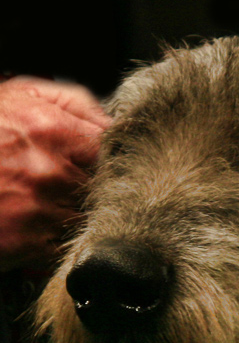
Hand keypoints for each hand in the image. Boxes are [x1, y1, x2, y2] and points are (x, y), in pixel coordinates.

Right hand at [0, 77, 110, 270]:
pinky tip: (44, 228)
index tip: (110, 164)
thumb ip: (73, 102)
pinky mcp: (30, 244)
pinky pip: (66, 245)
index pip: (115, 150)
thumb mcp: (18, 97)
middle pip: (106, 188)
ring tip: (56, 205)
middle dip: (98, 188)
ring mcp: (42, 210)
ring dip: (81, 215)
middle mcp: (53, 171)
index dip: (116, 158)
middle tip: (78, 186)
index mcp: (54, 130)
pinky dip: (61, 240)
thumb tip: (113, 121)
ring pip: (89, 218)